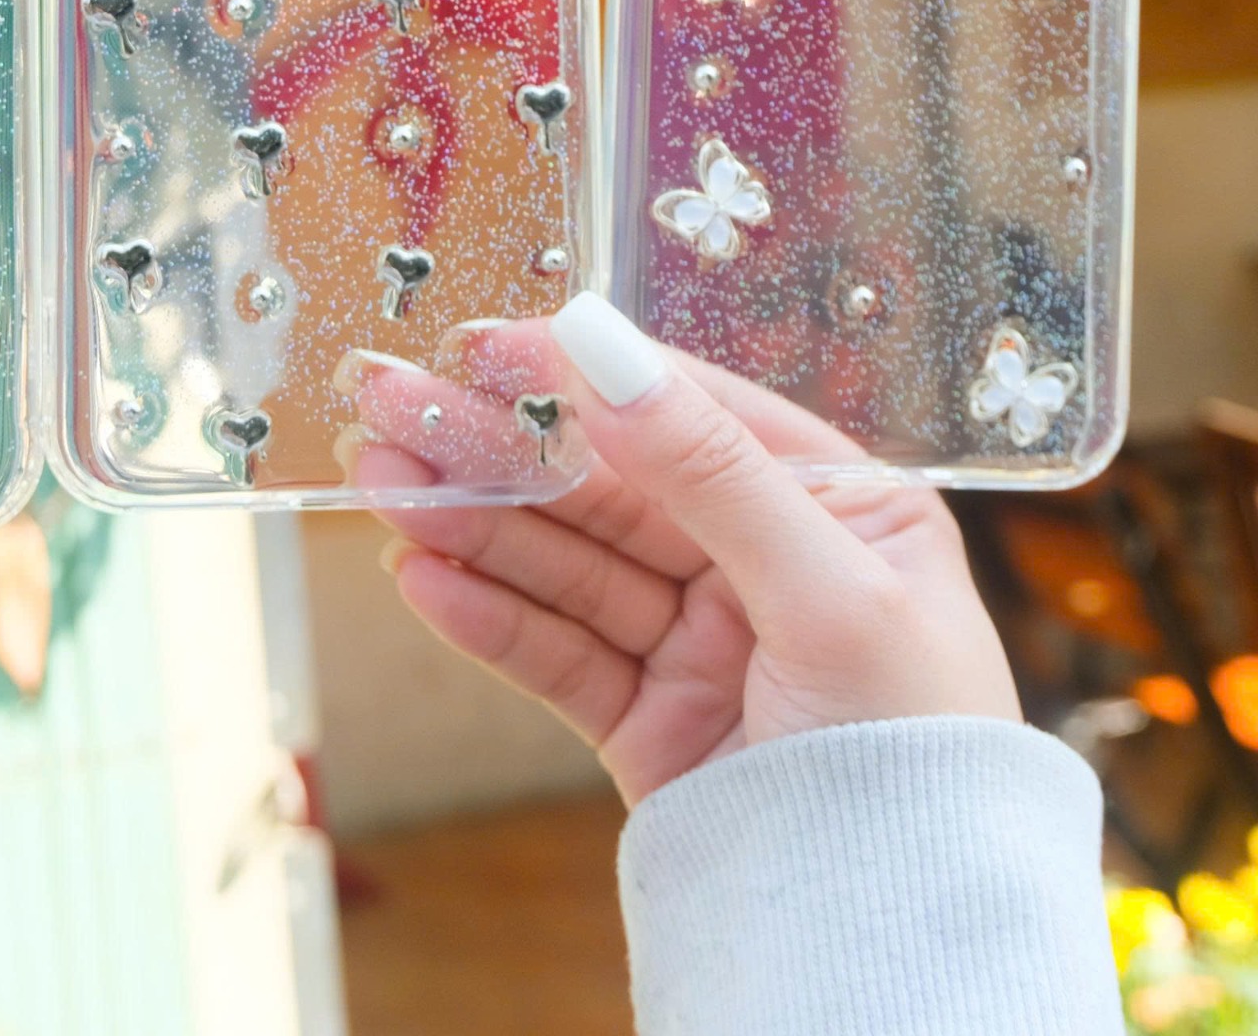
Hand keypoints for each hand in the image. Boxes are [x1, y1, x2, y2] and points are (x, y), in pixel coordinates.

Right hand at [348, 292, 1018, 806]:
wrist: (901, 957)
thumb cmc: (920, 762)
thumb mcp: (831, 590)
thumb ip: (709, 468)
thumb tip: (603, 345)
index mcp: (838, 507)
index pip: (689, 416)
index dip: (581, 377)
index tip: (483, 346)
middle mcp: (766, 563)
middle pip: (608, 488)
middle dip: (496, 449)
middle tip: (393, 409)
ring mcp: (703, 645)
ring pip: (566, 565)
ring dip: (470, 523)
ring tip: (383, 487)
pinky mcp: (652, 722)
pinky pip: (556, 654)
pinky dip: (486, 617)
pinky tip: (421, 578)